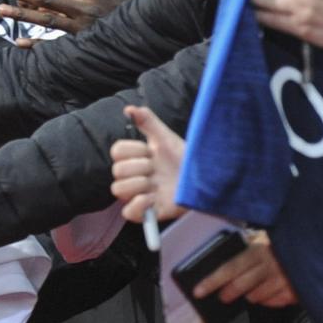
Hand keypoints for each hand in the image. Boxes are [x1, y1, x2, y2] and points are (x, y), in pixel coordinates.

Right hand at [109, 103, 187, 222]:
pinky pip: (128, 213)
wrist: (206, 179)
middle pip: (117, 171)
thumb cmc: (185, 159)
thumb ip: (148, 122)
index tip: (151, 151)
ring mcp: (140, 195)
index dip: (133, 150)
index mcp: (136, 159)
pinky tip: (153, 198)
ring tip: (157, 184)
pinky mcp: (149, 213)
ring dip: (139, 185)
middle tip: (156, 168)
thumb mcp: (167, 139)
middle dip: (139, 167)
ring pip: (119, 190)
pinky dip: (139, 205)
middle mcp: (135, 177)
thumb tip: (129, 109)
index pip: (117, 151)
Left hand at [192, 229, 296, 307]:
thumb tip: (220, 256)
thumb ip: (246, 246)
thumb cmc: (285, 243)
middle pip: (241, 285)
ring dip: (250, 295)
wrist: (317, 245)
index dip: (212, 281)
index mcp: (259, 250)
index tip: (199, 291)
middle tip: (222, 296)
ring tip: (252, 288)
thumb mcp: (264, 238)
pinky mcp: (296, 292)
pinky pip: (273, 302)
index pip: (230, 268)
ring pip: (256, 297)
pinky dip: (268, 299)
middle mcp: (271, 265)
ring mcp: (285, 280)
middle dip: (227, 293)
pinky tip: (271, 289)